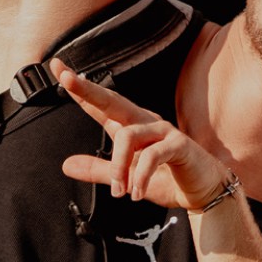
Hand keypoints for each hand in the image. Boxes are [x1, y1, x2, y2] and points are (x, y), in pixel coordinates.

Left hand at [52, 60, 232, 213]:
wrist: (203, 192)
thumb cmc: (167, 179)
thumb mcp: (126, 178)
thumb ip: (98, 170)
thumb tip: (66, 165)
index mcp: (131, 126)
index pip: (101, 104)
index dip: (79, 88)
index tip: (57, 69)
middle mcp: (145, 122)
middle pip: (112, 101)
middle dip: (88, 89)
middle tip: (67, 80)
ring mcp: (163, 131)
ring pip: (128, 137)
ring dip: (117, 168)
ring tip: (119, 191)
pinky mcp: (179, 144)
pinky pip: (153, 155)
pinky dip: (140, 176)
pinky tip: (136, 193)